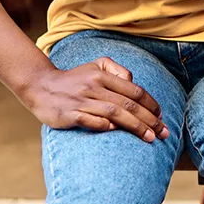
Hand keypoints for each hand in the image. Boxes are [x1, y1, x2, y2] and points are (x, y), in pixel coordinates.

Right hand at [20, 58, 168, 141]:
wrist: (40, 86)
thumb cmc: (75, 79)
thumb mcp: (97, 66)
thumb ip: (118, 71)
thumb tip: (134, 83)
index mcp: (103, 76)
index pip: (134, 90)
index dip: (151, 104)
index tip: (161, 116)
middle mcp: (94, 87)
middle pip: (128, 104)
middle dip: (149, 119)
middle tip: (163, 132)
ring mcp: (81, 101)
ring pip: (114, 113)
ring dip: (135, 126)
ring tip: (150, 138)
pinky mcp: (68, 114)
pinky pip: (90, 121)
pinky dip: (105, 125)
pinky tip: (117, 131)